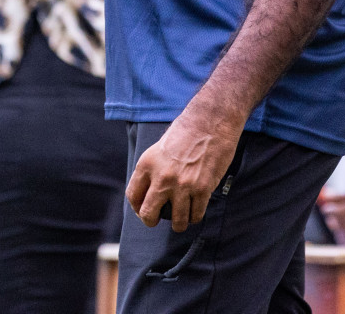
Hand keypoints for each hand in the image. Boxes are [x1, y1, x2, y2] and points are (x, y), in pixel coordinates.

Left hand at [126, 109, 241, 232]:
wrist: (211, 121)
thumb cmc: (186, 131)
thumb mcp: (159, 147)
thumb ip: (153, 169)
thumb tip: (151, 192)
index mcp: (147, 164)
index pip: (133, 196)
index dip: (137, 208)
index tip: (144, 210)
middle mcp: (162, 177)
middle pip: (149, 214)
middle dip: (152, 221)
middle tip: (159, 219)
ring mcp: (183, 185)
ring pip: (177, 220)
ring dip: (179, 223)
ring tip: (181, 220)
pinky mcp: (202, 188)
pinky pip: (196, 214)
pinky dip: (195, 216)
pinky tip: (195, 211)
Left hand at [320, 194, 344, 244]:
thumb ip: (339, 197)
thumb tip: (325, 196)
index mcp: (339, 212)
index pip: (327, 209)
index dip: (335, 208)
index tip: (343, 208)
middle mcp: (339, 225)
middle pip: (331, 221)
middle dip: (338, 219)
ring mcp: (343, 236)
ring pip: (339, 230)